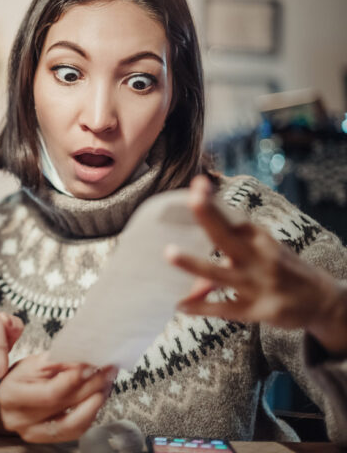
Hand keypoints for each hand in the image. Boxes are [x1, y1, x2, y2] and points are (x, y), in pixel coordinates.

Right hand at [0, 352, 116, 442]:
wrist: (3, 406)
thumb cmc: (17, 381)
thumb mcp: (29, 364)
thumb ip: (54, 362)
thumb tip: (81, 359)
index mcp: (13, 395)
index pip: (51, 392)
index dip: (74, 378)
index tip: (90, 363)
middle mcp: (22, 419)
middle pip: (65, 405)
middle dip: (92, 385)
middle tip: (108, 369)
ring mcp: (35, 433)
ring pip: (74, 422)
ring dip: (96, 401)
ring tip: (106, 382)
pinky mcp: (48, 440)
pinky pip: (75, 431)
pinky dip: (90, 413)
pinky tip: (98, 397)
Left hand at [168, 175, 346, 355]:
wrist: (323, 301)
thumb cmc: (281, 270)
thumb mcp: (262, 253)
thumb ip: (228, 254)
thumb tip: (194, 263)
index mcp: (258, 238)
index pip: (232, 216)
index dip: (212, 202)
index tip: (197, 184)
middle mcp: (258, 257)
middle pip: (227, 235)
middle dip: (208, 216)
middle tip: (192, 199)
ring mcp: (257, 284)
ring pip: (219, 274)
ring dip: (193, 264)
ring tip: (169, 252)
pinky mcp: (257, 310)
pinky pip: (222, 308)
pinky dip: (200, 307)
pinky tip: (180, 305)